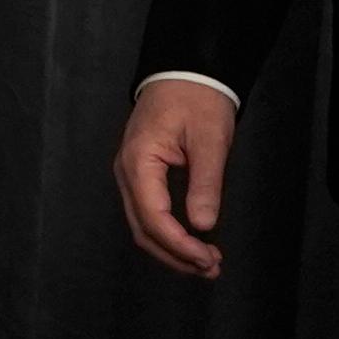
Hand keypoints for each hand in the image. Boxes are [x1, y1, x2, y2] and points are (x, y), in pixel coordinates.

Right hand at [115, 75, 240, 277]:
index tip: (207, 259)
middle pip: (143, 229)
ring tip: (205, 263)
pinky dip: (169, 233)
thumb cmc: (197, 98)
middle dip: (175, 255)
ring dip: (172, 248)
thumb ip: (206, 183)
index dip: (179, 244)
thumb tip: (203, 225)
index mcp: (139, 162)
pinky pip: (149, 213)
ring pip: (143, 226)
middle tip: (210, 269)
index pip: (153, 217)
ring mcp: (131, 175)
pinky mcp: (141, 176)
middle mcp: (127, 173)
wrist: (185, 70)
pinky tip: (192, 242)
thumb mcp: (209, 139)